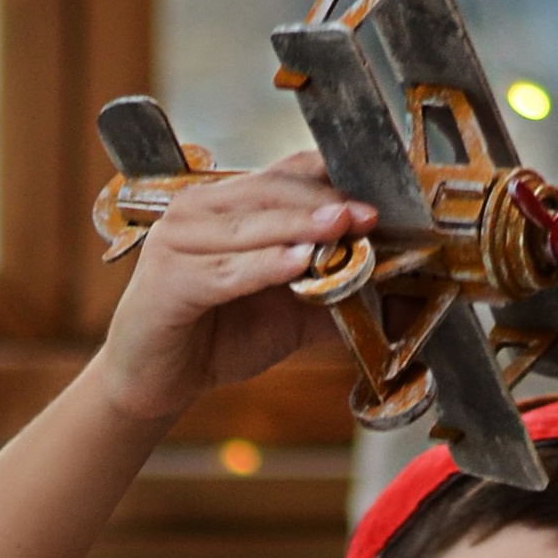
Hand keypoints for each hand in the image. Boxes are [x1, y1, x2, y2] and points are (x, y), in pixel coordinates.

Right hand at [90, 151, 374, 431]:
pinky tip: (297, 264)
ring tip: (342, 227)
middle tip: (369, 214)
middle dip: (325, 202)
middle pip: (272, 192)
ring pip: (251, 227)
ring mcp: (177, 241)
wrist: (154, 383)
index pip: (288, 174)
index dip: (334, 178)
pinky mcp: (167, 280)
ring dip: (300, 226)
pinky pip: (226, 270)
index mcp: (229, 204)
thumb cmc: (216, 338)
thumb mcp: (290, 314)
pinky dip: (264, 266)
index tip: (381, 193)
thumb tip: (403, 303)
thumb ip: (338, 300)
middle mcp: (200, 209)